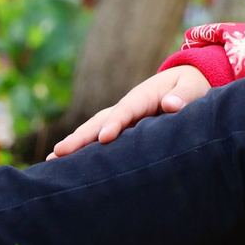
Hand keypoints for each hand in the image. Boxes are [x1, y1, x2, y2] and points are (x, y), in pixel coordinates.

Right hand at [52, 65, 211, 156]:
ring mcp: (122, 117)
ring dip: (75, 143)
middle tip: (59, 153)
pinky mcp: (123, 127)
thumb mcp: (192, 87)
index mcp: (143, 96)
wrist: (186, 81)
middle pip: (100, 120)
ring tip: (53, 159)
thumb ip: (183, 96)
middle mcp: (127, 106)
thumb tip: (171, 105)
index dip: (115, 123)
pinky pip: (100, 136)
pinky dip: (85, 147)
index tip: (104, 138)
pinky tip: (69, 162)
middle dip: (80, 136)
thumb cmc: (191, 86)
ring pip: (95, 128)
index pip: (126, 110)